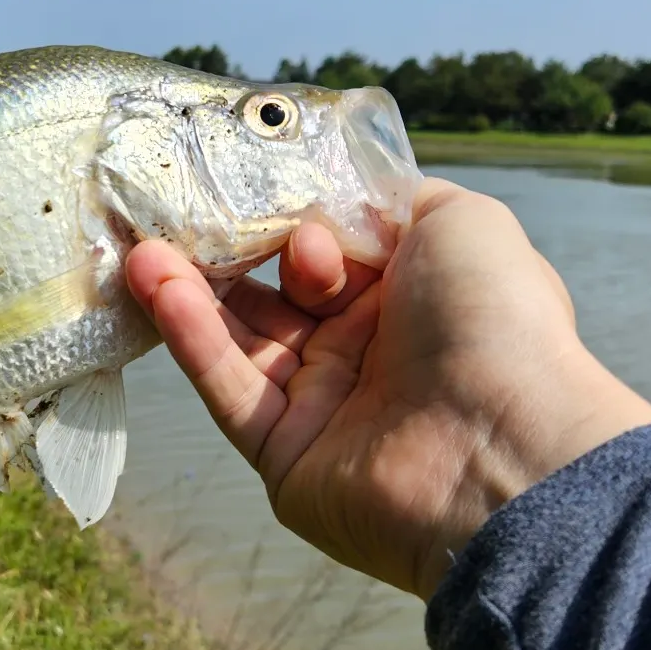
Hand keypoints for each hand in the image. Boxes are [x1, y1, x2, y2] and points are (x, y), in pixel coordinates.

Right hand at [125, 179, 650, 598]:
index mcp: (408, 298)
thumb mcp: (459, 222)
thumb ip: (390, 198)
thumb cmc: (495, 322)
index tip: (264, 193)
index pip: (324, 251)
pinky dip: (192, 338)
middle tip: (175, 214)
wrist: (506, 451)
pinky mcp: (285, 457)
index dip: (291, 220)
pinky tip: (158, 286)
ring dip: (190, 290)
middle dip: (225, 254)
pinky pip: (230, 389)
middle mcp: (365, 351)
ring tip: (143, 246)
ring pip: (240, 340)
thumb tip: (333, 198)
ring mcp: (324, 407)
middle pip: (273, 295)